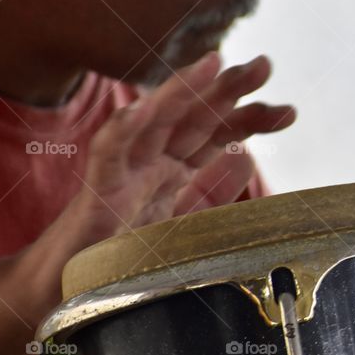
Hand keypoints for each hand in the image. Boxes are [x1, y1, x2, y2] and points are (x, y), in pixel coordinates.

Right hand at [67, 51, 293, 240]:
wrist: (66, 291)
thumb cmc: (120, 258)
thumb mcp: (181, 227)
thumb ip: (212, 194)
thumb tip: (246, 156)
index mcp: (174, 171)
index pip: (218, 136)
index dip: (251, 119)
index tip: (288, 111)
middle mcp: (151, 164)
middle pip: (193, 118)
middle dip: (227, 90)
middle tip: (264, 65)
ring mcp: (124, 174)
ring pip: (153, 123)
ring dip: (181, 91)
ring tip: (212, 63)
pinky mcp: (95, 194)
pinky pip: (107, 156)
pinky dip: (121, 130)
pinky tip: (140, 107)